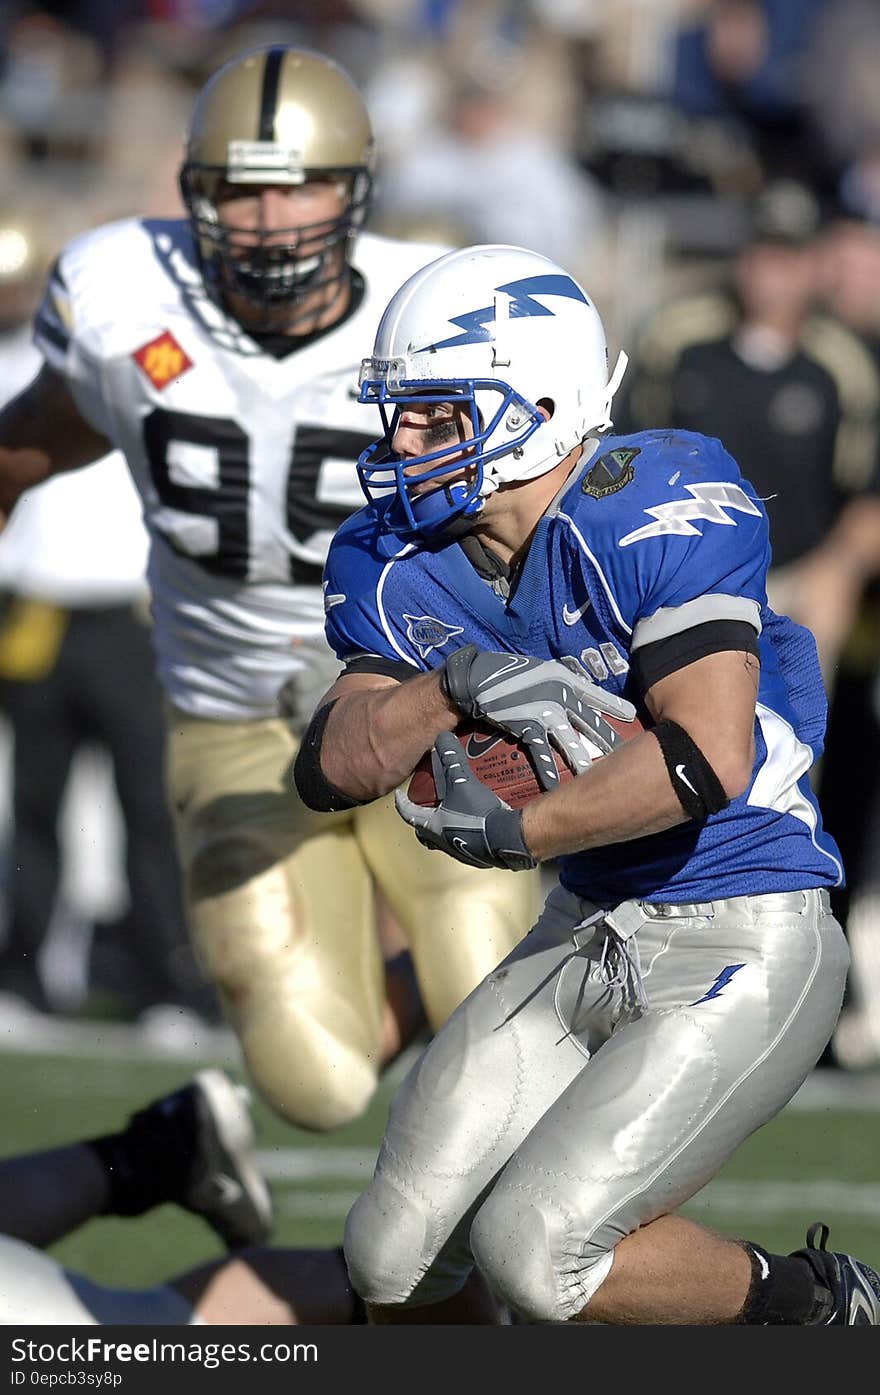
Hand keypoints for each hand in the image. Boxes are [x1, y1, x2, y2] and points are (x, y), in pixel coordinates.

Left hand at [395, 732, 536, 870]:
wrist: (506, 839)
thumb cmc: (478, 815)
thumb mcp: (462, 782)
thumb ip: (452, 759)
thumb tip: (443, 738)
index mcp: (432, 826)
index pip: (408, 813)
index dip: (402, 802)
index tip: (398, 795)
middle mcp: (442, 841)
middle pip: (424, 831)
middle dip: (422, 818)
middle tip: (426, 806)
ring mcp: (460, 850)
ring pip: (444, 838)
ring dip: (444, 825)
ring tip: (453, 810)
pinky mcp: (477, 854)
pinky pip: (465, 841)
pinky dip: (466, 830)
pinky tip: (477, 819)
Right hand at [442, 645, 636, 790]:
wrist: (479, 677)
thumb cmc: (510, 673)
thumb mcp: (542, 672)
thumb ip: (561, 684)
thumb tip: (575, 695)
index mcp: (564, 680)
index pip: (595, 695)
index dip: (614, 706)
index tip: (631, 716)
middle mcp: (559, 695)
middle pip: (589, 722)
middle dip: (608, 739)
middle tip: (626, 754)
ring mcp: (543, 711)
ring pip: (570, 740)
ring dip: (583, 760)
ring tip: (597, 776)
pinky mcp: (525, 724)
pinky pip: (540, 751)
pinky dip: (547, 769)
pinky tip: (556, 786)